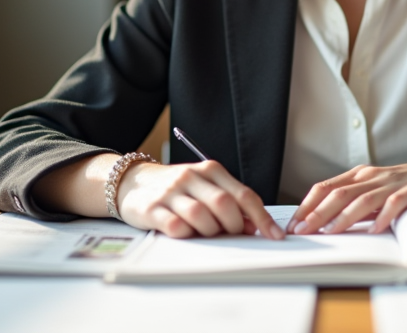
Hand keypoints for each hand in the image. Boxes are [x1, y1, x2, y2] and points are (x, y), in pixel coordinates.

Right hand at [117, 161, 284, 239]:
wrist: (132, 182)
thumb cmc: (176, 188)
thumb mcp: (204, 187)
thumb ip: (229, 202)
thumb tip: (254, 225)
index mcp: (210, 170)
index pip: (243, 194)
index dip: (261, 217)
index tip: (274, 235)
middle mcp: (191, 177)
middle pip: (224, 203)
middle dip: (235, 225)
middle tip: (233, 234)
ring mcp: (171, 192)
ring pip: (201, 215)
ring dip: (210, 231)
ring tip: (206, 233)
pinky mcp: (152, 208)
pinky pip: (176, 226)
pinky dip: (186, 234)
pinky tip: (185, 233)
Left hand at [288, 153, 406, 234]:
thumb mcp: (384, 189)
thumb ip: (361, 201)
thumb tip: (331, 221)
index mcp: (364, 174)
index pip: (327, 187)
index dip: (308, 205)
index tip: (294, 223)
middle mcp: (376, 175)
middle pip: (339, 193)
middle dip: (317, 213)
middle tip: (302, 231)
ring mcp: (397, 181)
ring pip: (363, 198)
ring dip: (343, 216)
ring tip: (329, 232)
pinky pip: (397, 202)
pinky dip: (384, 216)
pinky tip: (375, 230)